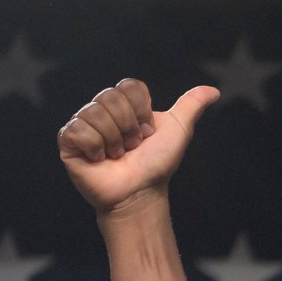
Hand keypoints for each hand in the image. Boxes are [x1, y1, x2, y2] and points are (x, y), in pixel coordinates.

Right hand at [57, 79, 219, 213]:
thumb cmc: (156, 164)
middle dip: (129, 128)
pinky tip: (99, 159)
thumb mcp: (178, 131)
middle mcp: (102, 110)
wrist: (140, 192)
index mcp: (124, 104)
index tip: (147, 133)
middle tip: (131, 147)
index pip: (129, 87)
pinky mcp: (68, 140)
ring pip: (96, 113)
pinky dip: (95, 148)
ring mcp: (83, 123)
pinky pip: (79, 129)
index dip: (143, 112)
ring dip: (114, 141)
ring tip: (116, 155)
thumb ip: (191, 106)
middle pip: (111, 98)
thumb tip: (213, 90)